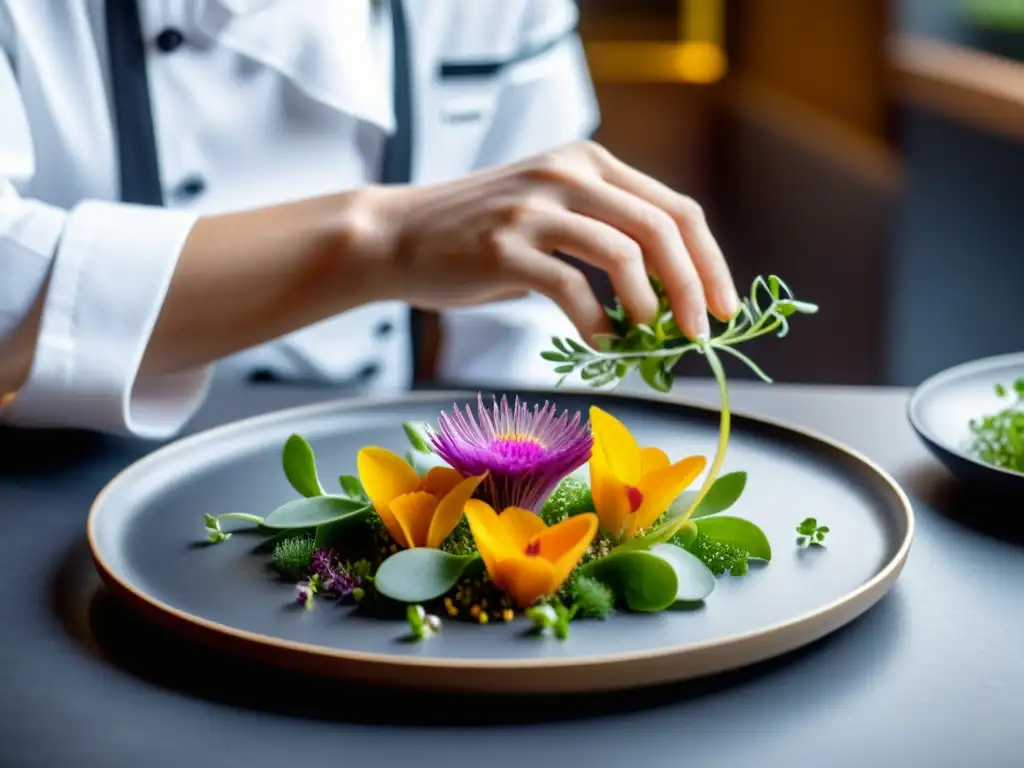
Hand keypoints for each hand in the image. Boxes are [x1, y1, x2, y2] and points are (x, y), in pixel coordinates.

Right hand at [363, 140, 739, 341]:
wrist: (399, 235)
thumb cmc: (480, 237)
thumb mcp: (551, 215)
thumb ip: (604, 235)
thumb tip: (668, 300)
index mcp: (589, 162)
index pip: (675, 208)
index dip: (709, 261)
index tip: (724, 308)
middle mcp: (568, 173)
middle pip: (660, 227)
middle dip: (693, 286)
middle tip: (701, 334)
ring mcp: (535, 208)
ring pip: (624, 253)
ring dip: (649, 305)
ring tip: (650, 340)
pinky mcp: (503, 246)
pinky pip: (570, 288)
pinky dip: (596, 323)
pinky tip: (600, 343)